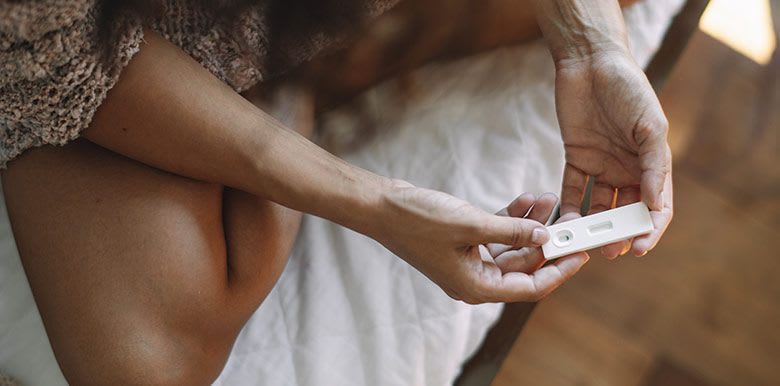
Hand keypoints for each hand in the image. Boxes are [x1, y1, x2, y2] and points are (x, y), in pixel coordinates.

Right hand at [371, 185, 587, 302]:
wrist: (381, 206)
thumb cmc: (417, 220)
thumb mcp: (471, 225)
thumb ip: (512, 232)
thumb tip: (546, 237)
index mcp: (476, 286)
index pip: (529, 287)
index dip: (559, 272)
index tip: (581, 255)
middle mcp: (475, 277)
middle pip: (524, 264)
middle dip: (548, 240)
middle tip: (569, 218)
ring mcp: (469, 258)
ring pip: (512, 245)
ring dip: (531, 224)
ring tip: (548, 200)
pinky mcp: (464, 239)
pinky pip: (497, 233)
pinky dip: (512, 218)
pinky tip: (527, 201)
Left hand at [554, 51, 672, 257]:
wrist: (591, 62)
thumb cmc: (629, 88)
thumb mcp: (649, 126)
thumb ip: (654, 166)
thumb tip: (655, 206)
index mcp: (652, 164)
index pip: (656, 207)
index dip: (649, 230)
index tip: (638, 248)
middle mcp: (628, 169)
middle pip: (626, 212)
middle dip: (617, 234)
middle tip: (607, 251)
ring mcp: (601, 165)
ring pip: (597, 206)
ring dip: (591, 226)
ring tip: (581, 242)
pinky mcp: (576, 158)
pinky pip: (571, 189)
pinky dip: (567, 207)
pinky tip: (562, 221)